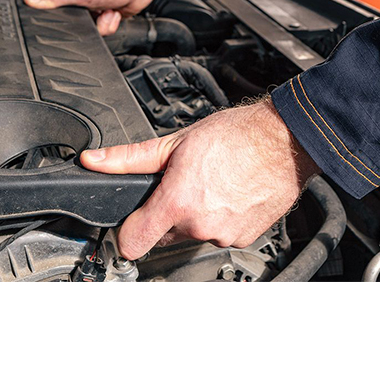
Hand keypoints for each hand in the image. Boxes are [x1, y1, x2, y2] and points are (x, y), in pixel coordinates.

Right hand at [23, 0, 178, 34]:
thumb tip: (29, 0)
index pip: (48, 4)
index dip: (49, 14)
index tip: (58, 18)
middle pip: (70, 22)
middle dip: (82, 23)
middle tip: (90, 14)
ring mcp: (93, 8)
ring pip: (88, 29)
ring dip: (100, 23)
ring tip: (106, 11)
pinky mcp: (106, 16)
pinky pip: (102, 30)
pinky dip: (110, 24)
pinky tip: (114, 13)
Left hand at [80, 97, 319, 258]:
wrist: (284, 140)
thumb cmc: (237, 135)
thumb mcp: (177, 141)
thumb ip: (130, 158)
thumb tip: (95, 160)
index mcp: (177, 202)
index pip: (132, 243)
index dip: (128, 231)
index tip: (134, 221)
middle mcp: (199, 225)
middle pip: (165, 233)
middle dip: (169, 212)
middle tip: (186, 183)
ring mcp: (224, 234)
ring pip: (195, 232)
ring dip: (198, 214)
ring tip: (213, 183)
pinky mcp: (244, 237)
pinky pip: (221, 234)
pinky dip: (221, 218)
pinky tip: (230, 193)